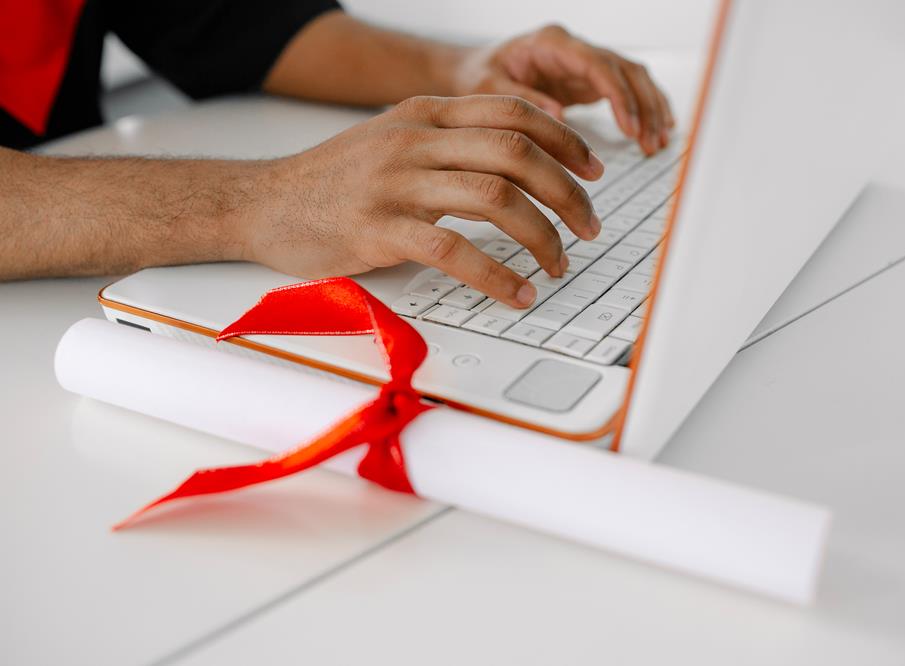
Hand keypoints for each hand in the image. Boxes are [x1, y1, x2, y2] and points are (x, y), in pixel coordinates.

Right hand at [244, 95, 603, 308]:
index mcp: (425, 114)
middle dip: (567, 192)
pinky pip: (454, 251)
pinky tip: (518, 293)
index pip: (513, 112)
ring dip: (542, 236)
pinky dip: (498, 276)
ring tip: (559, 264)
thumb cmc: (334, 180)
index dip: (564, 139)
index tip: (593, 169)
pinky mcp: (378, 229)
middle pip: (517, 153)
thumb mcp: (394, 142)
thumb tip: (516, 166)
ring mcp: (396, 183)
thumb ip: (448, 144)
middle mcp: (415, 140)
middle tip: (590, 225)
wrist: (263, 202)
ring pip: (495, 198)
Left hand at [451, 25, 674, 155]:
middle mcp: (574, 48)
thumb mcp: (488, 89)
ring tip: (657, 142)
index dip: (619, 96)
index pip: (597, 64)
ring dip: (650, 109)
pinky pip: (626, 90)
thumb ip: (522, 100)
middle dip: (643, 106)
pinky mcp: (589, 81)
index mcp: (551, 43)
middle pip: (624, 69)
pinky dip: (644, 109)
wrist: (475, 72)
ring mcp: (584, 63)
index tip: (630, 126)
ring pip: (632, 78)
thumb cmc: (478, 76)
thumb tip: (557, 117)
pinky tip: (658, 129)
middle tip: (650, 141)